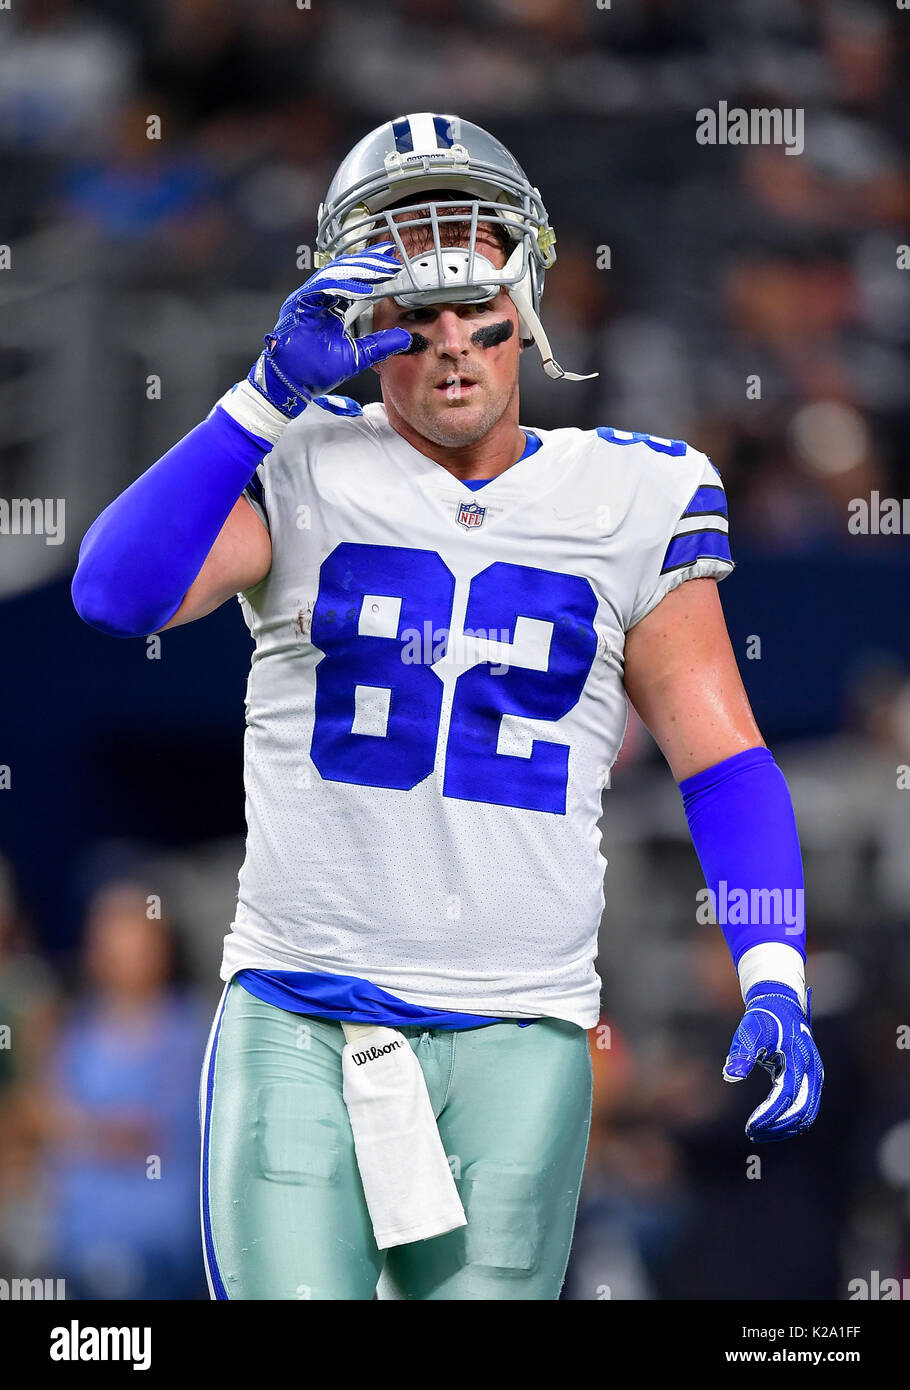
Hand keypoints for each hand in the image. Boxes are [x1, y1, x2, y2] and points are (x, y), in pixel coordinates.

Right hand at [248, 243, 411, 417]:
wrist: (290, 385)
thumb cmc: (314, 372)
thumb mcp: (357, 356)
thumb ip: (380, 345)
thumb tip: (405, 338)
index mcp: (331, 309)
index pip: (354, 283)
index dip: (372, 272)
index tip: (392, 265)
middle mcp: (318, 300)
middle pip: (345, 273)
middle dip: (369, 264)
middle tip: (391, 258)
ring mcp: (307, 300)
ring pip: (335, 275)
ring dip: (360, 271)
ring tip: (382, 270)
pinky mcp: (299, 304)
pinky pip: (323, 287)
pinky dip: (344, 286)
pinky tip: (364, 287)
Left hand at [723, 982, 822, 1141]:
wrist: (781, 1005)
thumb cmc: (763, 1019)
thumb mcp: (750, 1030)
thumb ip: (741, 1052)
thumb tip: (730, 1075)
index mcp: (799, 1058)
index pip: (786, 1096)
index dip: (769, 1114)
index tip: (750, 1126)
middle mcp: (813, 1071)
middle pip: (801, 1111)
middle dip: (776, 1126)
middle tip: (752, 1134)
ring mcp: (816, 1077)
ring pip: (806, 1114)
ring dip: (784, 1128)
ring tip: (758, 1133)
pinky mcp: (812, 1081)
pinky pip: (806, 1108)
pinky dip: (789, 1121)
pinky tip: (769, 1125)